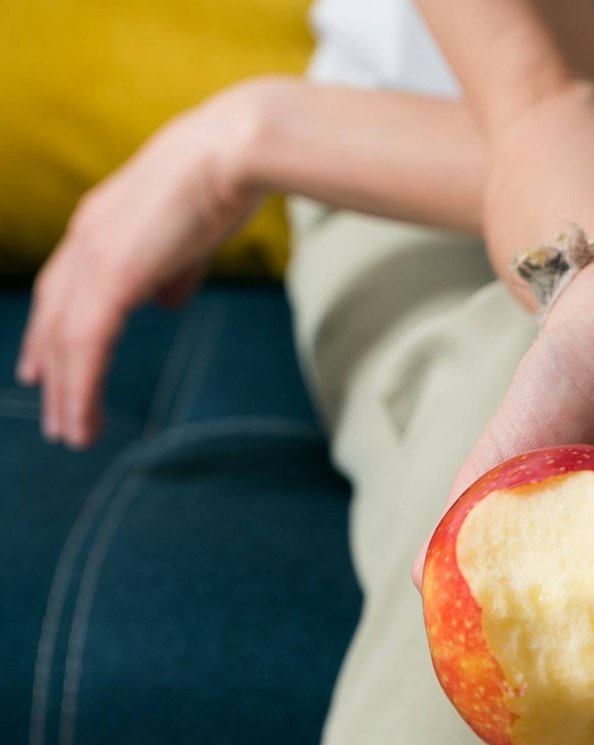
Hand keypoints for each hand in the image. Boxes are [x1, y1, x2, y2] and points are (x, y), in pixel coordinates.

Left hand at [15, 81, 272, 447]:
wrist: (234, 149)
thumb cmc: (227, 178)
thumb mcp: (193, 230)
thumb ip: (175, 269)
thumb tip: (165, 303)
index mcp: (102, 222)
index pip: (63, 285)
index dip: (51, 327)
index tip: (45, 363)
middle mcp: (86, 237)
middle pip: (52, 315)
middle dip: (49, 365)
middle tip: (52, 411)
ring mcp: (95, 256)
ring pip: (64, 339)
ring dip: (66, 391)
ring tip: (71, 432)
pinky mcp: (113, 276)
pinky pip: (86, 345)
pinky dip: (81, 386)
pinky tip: (85, 416)